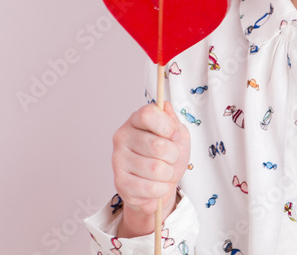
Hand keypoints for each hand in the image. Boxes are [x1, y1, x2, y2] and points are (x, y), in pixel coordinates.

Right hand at [111, 100, 190, 236]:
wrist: (160, 186)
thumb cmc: (168, 157)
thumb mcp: (178, 135)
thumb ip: (173, 121)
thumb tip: (165, 107)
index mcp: (135, 120)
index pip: (148, 114)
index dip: (167, 126)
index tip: (174, 135)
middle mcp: (122, 136)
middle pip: (157, 146)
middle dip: (173, 156)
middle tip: (170, 159)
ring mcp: (118, 159)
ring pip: (156, 169)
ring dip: (168, 174)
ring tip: (163, 173)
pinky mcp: (119, 182)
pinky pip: (149, 188)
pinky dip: (161, 189)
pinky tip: (156, 185)